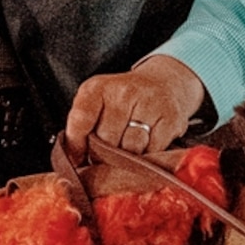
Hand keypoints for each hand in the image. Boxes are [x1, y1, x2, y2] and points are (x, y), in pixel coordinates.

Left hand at [64, 52, 205, 178]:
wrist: (165, 83)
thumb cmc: (124, 101)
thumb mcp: (97, 104)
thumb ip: (82, 128)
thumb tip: (74, 162)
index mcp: (98, 87)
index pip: (80, 120)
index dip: (76, 146)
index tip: (77, 159)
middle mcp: (123, 92)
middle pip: (106, 141)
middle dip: (104, 155)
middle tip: (108, 156)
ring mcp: (149, 104)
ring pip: (130, 150)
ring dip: (127, 159)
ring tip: (128, 151)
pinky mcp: (170, 119)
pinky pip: (153, 152)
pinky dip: (148, 156)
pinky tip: (147, 146)